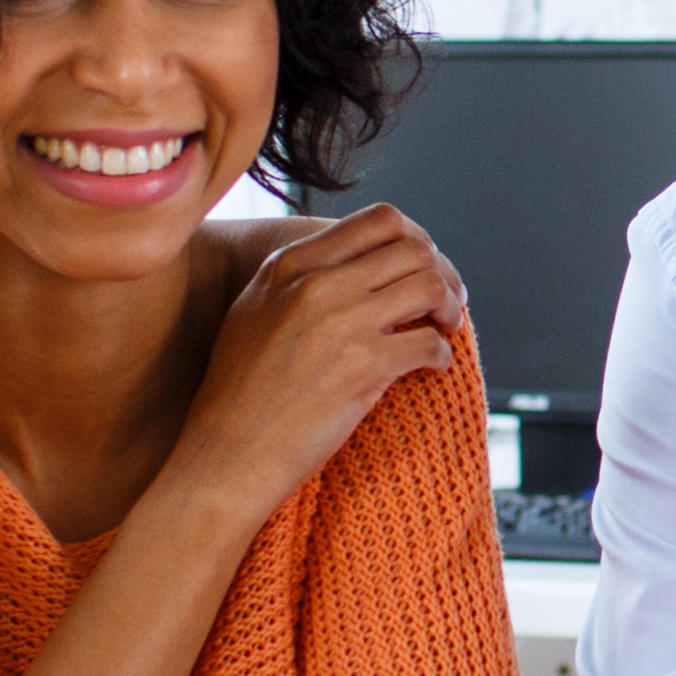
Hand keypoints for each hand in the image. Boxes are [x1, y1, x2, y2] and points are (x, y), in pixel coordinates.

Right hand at [166, 205, 470, 520]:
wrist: (225, 455)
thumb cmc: (238, 393)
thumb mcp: (253, 311)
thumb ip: (298, 279)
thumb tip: (357, 267)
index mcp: (290, 265)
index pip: (380, 220)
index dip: (417, 240)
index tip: (423, 266)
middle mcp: (316, 284)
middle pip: (415, 248)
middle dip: (443, 272)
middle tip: (447, 302)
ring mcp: (340, 323)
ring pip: (430, 286)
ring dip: (450, 307)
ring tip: (444, 329)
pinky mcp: (363, 368)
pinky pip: (430, 343)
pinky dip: (441, 354)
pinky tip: (431, 367)